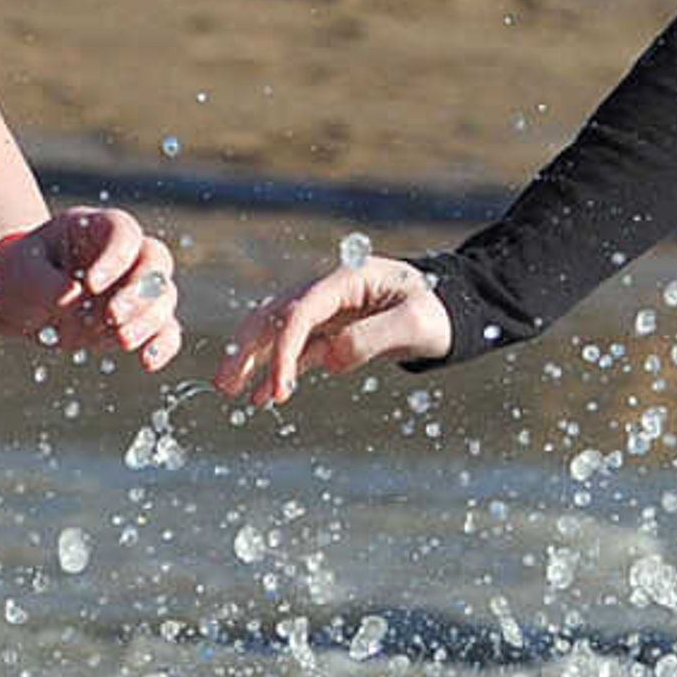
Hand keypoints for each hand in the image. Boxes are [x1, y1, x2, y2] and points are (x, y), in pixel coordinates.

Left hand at [0, 205, 183, 368]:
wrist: (19, 301)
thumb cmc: (20, 274)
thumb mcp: (21, 272)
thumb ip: (44, 282)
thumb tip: (72, 297)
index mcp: (98, 229)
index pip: (124, 232)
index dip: (116, 257)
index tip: (91, 285)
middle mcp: (126, 255)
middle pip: (155, 262)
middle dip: (139, 292)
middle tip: (112, 317)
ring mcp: (135, 288)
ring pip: (163, 297)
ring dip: (148, 320)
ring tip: (123, 341)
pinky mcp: (137, 321)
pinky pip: (164, 331)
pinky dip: (161, 346)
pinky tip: (148, 363)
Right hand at [213, 255, 452, 405]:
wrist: (452, 311)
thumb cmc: (437, 311)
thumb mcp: (415, 323)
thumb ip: (372, 337)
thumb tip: (330, 359)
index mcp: (345, 279)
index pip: (300, 313)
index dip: (284, 350)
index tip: (280, 388)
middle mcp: (329, 291)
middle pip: (276, 317)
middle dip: (248, 350)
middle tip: (225, 384)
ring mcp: (328, 311)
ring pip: (279, 333)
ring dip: (252, 360)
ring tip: (228, 390)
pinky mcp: (333, 331)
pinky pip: (298, 350)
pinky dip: (278, 370)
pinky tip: (261, 396)